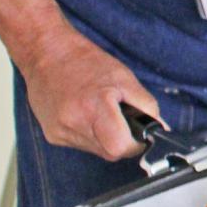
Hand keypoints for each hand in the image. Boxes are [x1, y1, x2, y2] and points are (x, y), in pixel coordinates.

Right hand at [22, 27, 161, 159]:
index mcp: (95, 106)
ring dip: (104, 138)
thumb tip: (160, 129)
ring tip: (100, 113)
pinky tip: (85, 116)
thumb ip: (146, 106)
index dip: (134, 145)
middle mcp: (74, 122)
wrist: (46, 53)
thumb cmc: (86, 62)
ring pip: (95, 150)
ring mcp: (60, 131)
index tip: (138, 136)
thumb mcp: (125, 78)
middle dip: (121, 142)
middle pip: (109, 152)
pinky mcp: (52, 135)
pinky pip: (80, 144)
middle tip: (122, 122)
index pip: (119, 147)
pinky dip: (89, 134)